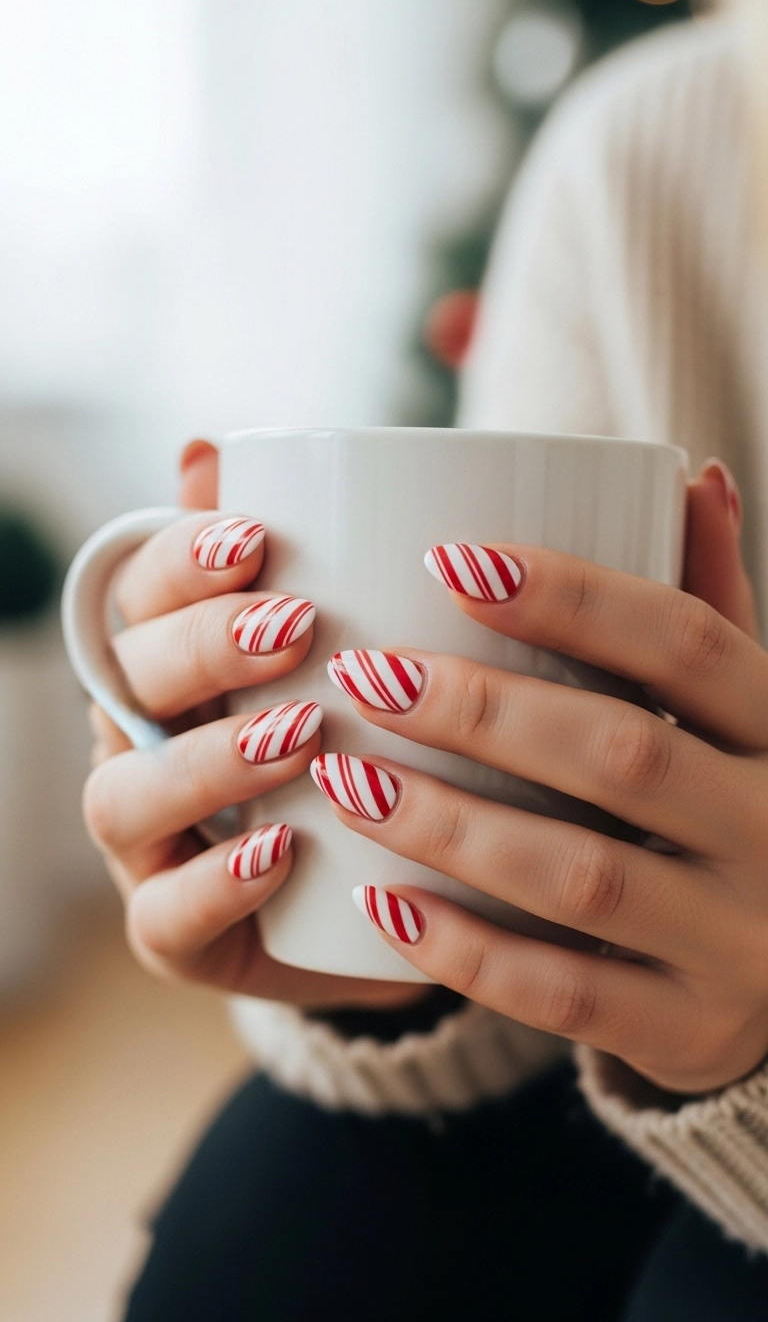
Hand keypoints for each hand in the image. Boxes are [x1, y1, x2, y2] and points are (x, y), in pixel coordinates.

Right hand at [84, 440, 421, 1010]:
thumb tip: (205, 449)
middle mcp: (141, 744)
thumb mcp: (352, 649)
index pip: (140, 593)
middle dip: (203, 647)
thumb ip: (298, 554)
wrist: (389, 895)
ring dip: (205, 762)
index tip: (256, 538)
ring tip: (297, 738)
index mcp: (172, 663)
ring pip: (123, 798)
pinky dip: (217, 883)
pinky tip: (282, 851)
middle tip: (295, 628)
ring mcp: (149, 843)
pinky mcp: (176, 934)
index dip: (183, 560)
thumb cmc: (363, 746)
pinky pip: (164, 917)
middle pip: (128, 682)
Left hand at [314, 460, 767, 1091]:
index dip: (574, 597)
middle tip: (366, 675)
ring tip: (349, 778)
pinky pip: (565, 995)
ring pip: (582, 875)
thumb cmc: (736, 806)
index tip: (452, 561)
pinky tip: (380, 904)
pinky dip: (468, 952)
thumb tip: (692, 478)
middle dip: (484, 712)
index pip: (687, 642)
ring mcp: (740, 941)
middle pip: (624, 753)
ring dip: (452, 825)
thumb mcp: (742, 713)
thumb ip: (710, 607)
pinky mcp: (690, 1028)